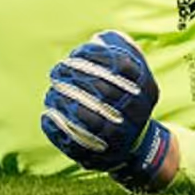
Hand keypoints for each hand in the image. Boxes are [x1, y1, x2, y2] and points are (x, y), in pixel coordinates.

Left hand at [41, 31, 174, 190]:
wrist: (139, 147)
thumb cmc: (129, 101)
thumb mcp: (137, 78)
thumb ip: (124, 55)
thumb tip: (99, 38)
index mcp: (147, 90)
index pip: (123, 66)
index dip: (97, 57)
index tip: (74, 52)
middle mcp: (138, 114)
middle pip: (104, 90)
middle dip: (76, 77)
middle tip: (56, 71)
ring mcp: (122, 138)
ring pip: (90, 119)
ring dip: (66, 103)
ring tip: (51, 93)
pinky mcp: (104, 156)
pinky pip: (78, 144)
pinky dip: (60, 130)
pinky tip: (47, 117)